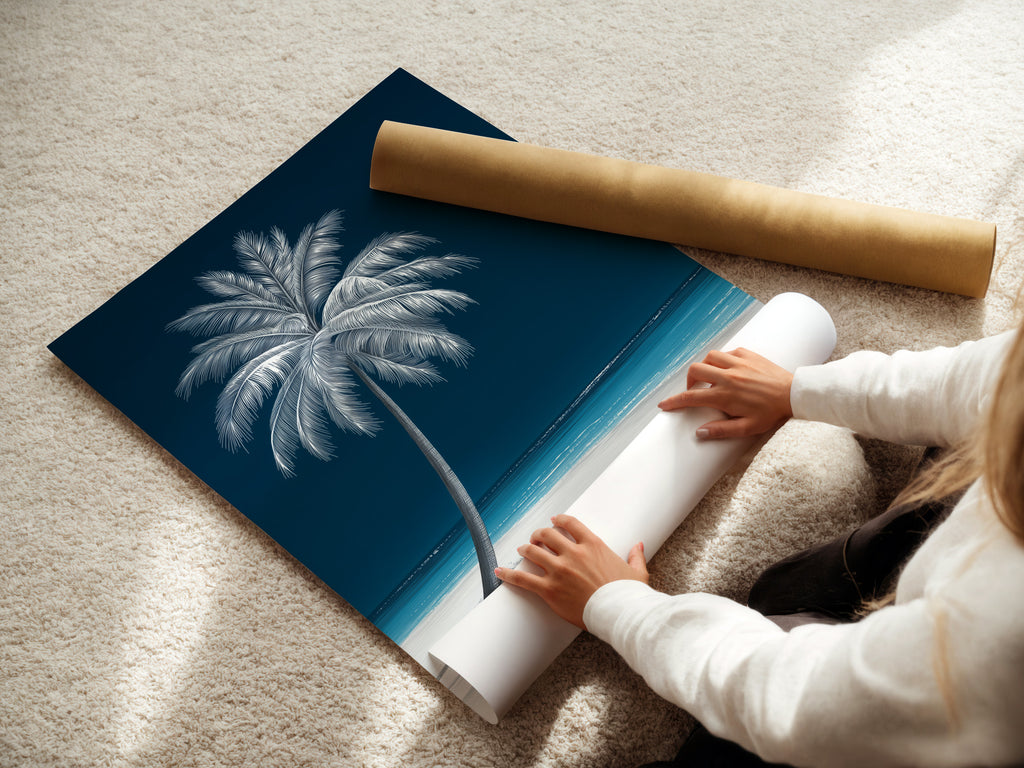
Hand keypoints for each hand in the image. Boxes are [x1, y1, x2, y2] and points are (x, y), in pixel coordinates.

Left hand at [494, 514, 647, 629]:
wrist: (620, 613)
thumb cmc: (629, 595)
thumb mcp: (636, 572)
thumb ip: (635, 556)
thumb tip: (639, 546)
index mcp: (593, 545)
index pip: (570, 524)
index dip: (559, 520)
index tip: (554, 521)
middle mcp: (573, 554)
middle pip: (547, 535)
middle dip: (539, 534)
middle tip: (535, 538)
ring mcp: (559, 571)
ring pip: (533, 552)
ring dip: (525, 549)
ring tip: (521, 549)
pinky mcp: (549, 589)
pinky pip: (523, 579)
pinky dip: (509, 574)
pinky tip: (499, 571)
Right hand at [658, 347, 792, 439]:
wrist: (794, 394)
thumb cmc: (771, 413)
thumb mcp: (747, 428)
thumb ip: (721, 430)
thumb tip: (699, 433)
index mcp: (725, 395)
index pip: (691, 397)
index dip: (674, 401)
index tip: (663, 405)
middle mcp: (728, 376)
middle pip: (695, 370)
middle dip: (689, 381)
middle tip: (695, 391)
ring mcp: (738, 363)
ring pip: (709, 357)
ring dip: (705, 367)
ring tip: (710, 378)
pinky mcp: (748, 354)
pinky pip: (727, 352)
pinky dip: (722, 359)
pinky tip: (728, 369)